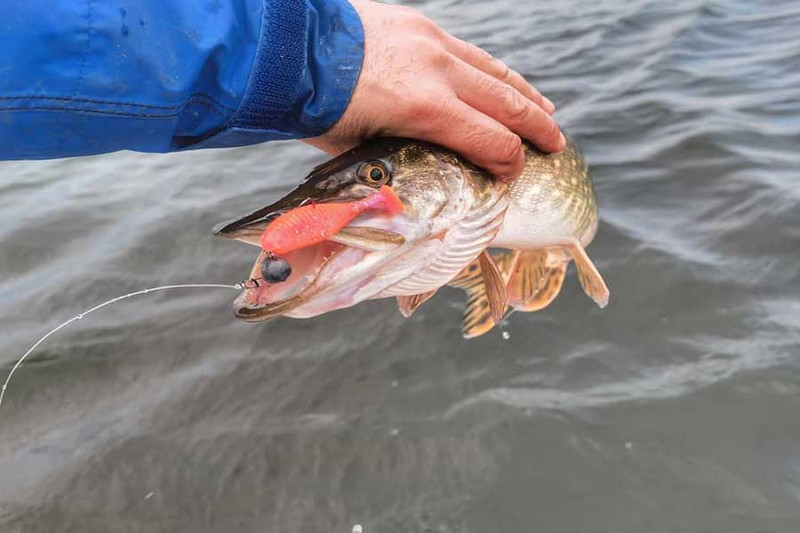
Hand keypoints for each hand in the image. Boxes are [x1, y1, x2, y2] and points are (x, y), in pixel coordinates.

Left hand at [305, 0, 564, 180]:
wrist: (289, 48)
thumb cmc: (316, 108)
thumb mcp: (357, 147)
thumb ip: (398, 154)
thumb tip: (419, 170)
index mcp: (424, 108)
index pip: (490, 140)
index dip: (509, 163)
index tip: (513, 177)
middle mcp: (438, 71)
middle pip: (506, 103)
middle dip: (535, 128)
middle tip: (556, 146)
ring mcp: (432, 43)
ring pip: (495, 72)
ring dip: (525, 94)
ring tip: (546, 112)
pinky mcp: (421, 27)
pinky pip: (471, 53)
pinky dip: (494, 72)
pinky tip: (503, 81)